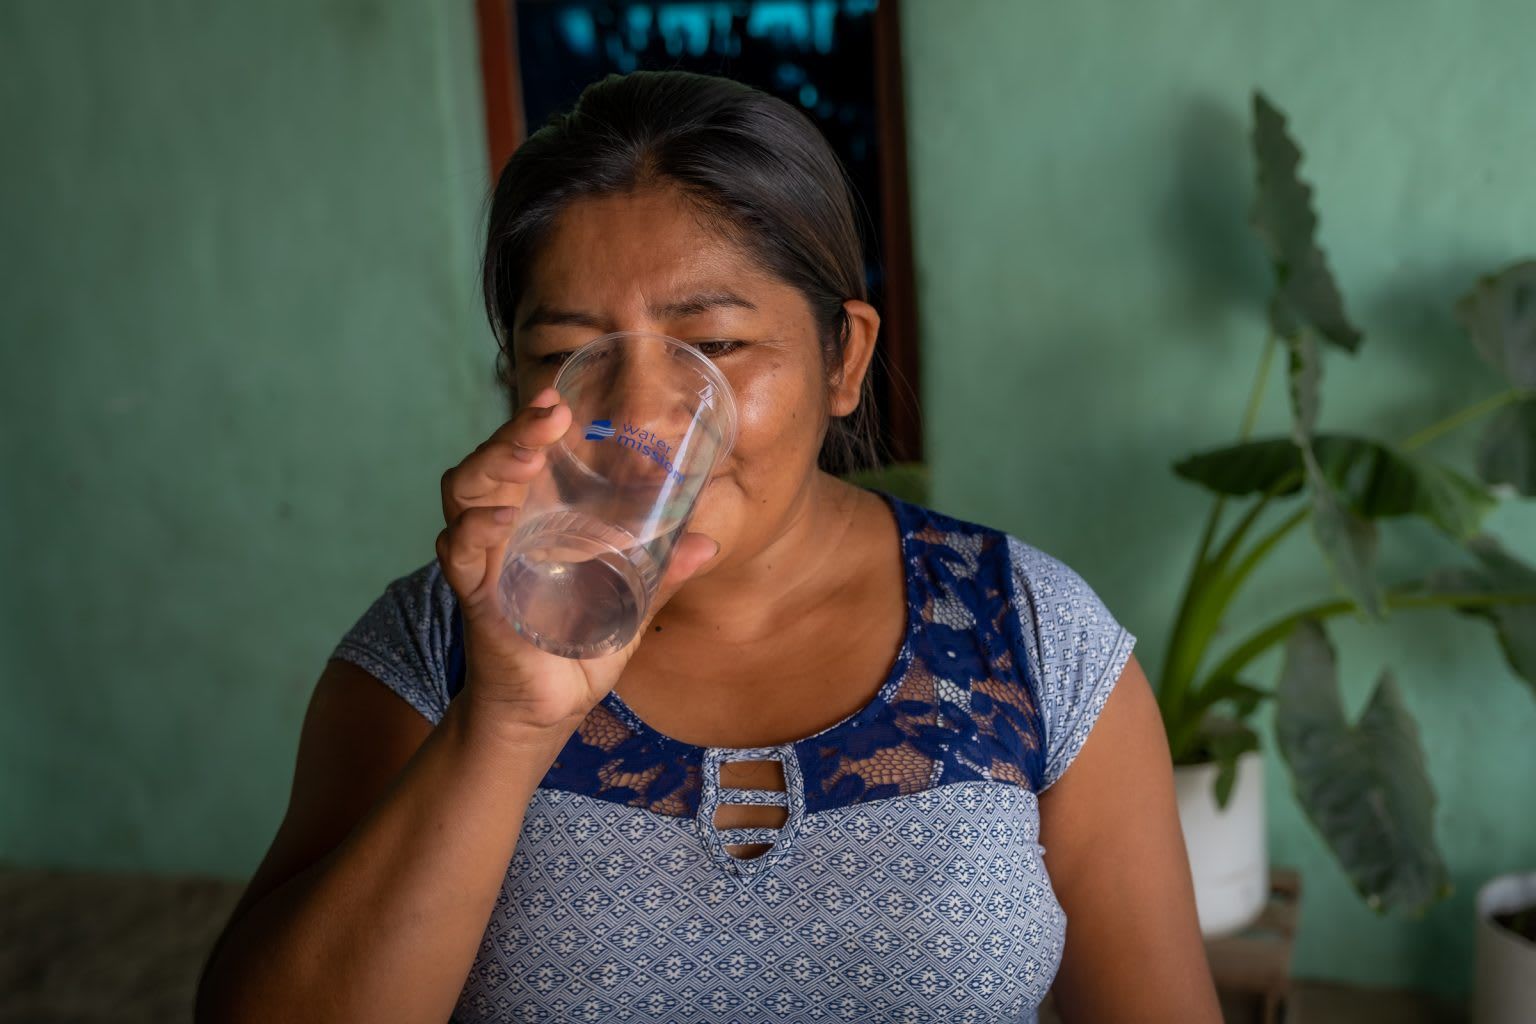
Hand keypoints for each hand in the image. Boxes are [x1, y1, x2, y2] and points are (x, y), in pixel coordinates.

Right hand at [435, 387, 719, 736]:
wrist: (544, 713)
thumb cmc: (577, 648)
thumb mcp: (629, 605)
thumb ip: (663, 573)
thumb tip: (708, 543)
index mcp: (534, 521)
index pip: (523, 458)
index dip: (533, 424)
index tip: (559, 397)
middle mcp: (500, 531)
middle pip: (489, 464)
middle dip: (513, 432)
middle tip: (548, 412)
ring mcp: (483, 561)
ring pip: (465, 496)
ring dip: (491, 467)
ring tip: (525, 452)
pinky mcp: (475, 598)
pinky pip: (458, 556)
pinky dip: (472, 535)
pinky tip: (497, 522)